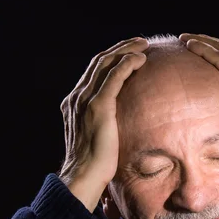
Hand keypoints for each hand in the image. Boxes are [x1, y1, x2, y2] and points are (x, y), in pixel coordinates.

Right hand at [58, 37, 148, 211]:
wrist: (84, 176)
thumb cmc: (94, 166)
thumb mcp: (97, 140)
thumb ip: (104, 127)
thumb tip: (120, 129)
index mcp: (75, 103)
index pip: (94, 73)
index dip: (111, 60)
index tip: (128, 54)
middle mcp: (77, 97)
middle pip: (99, 62)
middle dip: (120, 48)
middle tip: (139, 42)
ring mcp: (85, 100)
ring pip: (106, 64)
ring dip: (126, 50)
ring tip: (143, 45)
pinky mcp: (98, 107)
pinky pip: (114, 77)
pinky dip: (127, 64)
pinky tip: (140, 59)